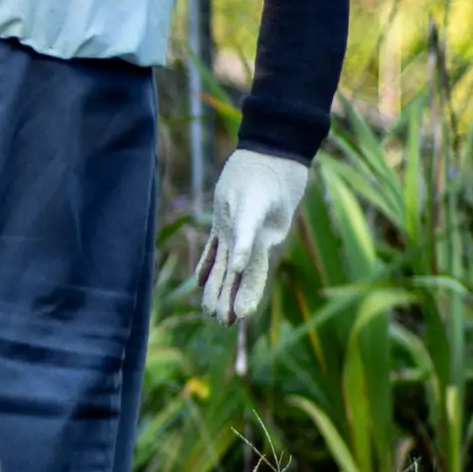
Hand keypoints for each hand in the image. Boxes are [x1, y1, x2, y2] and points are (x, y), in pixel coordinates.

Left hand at [194, 147, 311, 321]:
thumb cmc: (265, 174)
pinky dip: (209, 264)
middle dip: (229, 298)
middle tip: (219, 321)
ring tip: (211, 312)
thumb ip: (247, 235)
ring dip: (218, 287)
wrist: (272, 150)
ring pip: (227, 265)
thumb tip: (239, 264)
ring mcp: (238, 229)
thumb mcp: (254, 202)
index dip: (245, 295)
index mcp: (262, 240)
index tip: (239, 317)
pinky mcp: (227, 219)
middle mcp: (252, 239)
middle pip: (239, 275)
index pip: (252, 275)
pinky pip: (218, 248)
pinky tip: (200, 281)